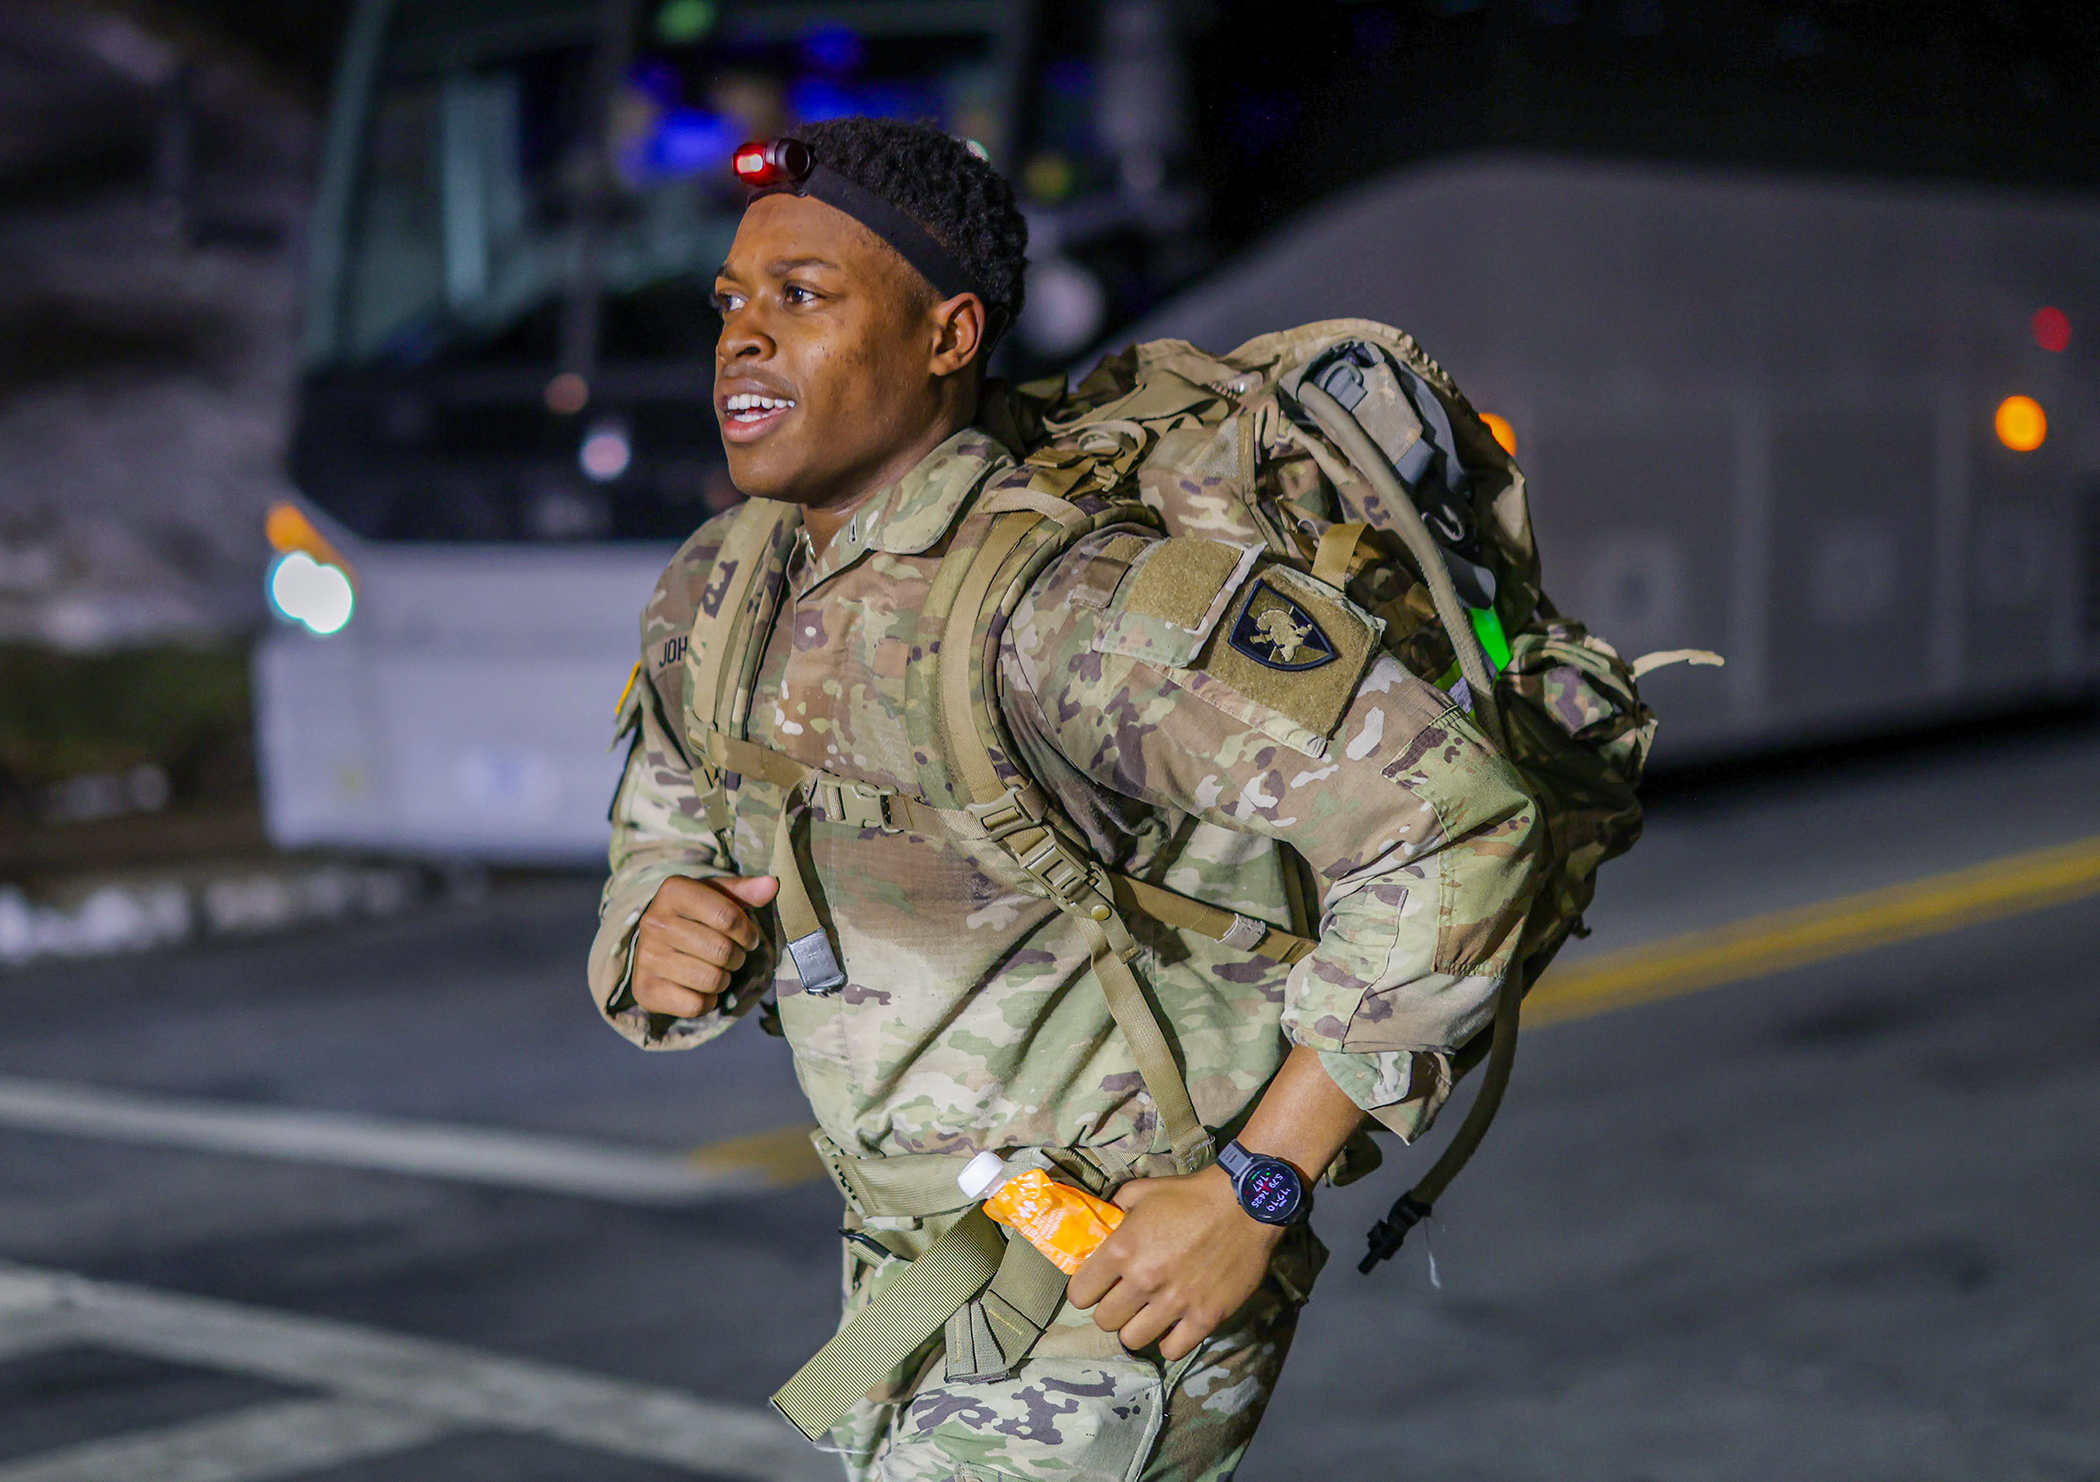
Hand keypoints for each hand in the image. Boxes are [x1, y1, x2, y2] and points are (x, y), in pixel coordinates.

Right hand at [631, 874, 776, 1016]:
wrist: (652, 946)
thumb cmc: (695, 917)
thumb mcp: (717, 896)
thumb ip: (745, 890)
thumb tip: (772, 885)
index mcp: (673, 891)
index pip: (727, 917)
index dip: (747, 932)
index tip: (748, 938)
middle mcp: (654, 922)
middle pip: (721, 951)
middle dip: (737, 957)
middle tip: (732, 956)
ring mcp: (646, 957)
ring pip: (711, 980)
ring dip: (724, 980)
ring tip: (716, 970)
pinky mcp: (645, 989)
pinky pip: (695, 1005)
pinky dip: (707, 1001)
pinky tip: (698, 988)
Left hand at [1066, 1165, 1282, 1361]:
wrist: (1244, 1204)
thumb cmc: (1190, 1195)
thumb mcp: (1140, 1192)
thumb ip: (1114, 1210)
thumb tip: (1101, 1225)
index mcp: (1122, 1249)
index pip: (1080, 1294)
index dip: (1085, 1291)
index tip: (1096, 1288)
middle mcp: (1143, 1280)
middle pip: (1104, 1321)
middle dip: (1110, 1310)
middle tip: (1123, 1300)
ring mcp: (1174, 1302)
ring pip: (1132, 1340)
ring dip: (1135, 1328)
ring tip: (1146, 1315)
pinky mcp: (1205, 1317)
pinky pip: (1173, 1350)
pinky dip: (1169, 1341)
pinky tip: (1173, 1326)